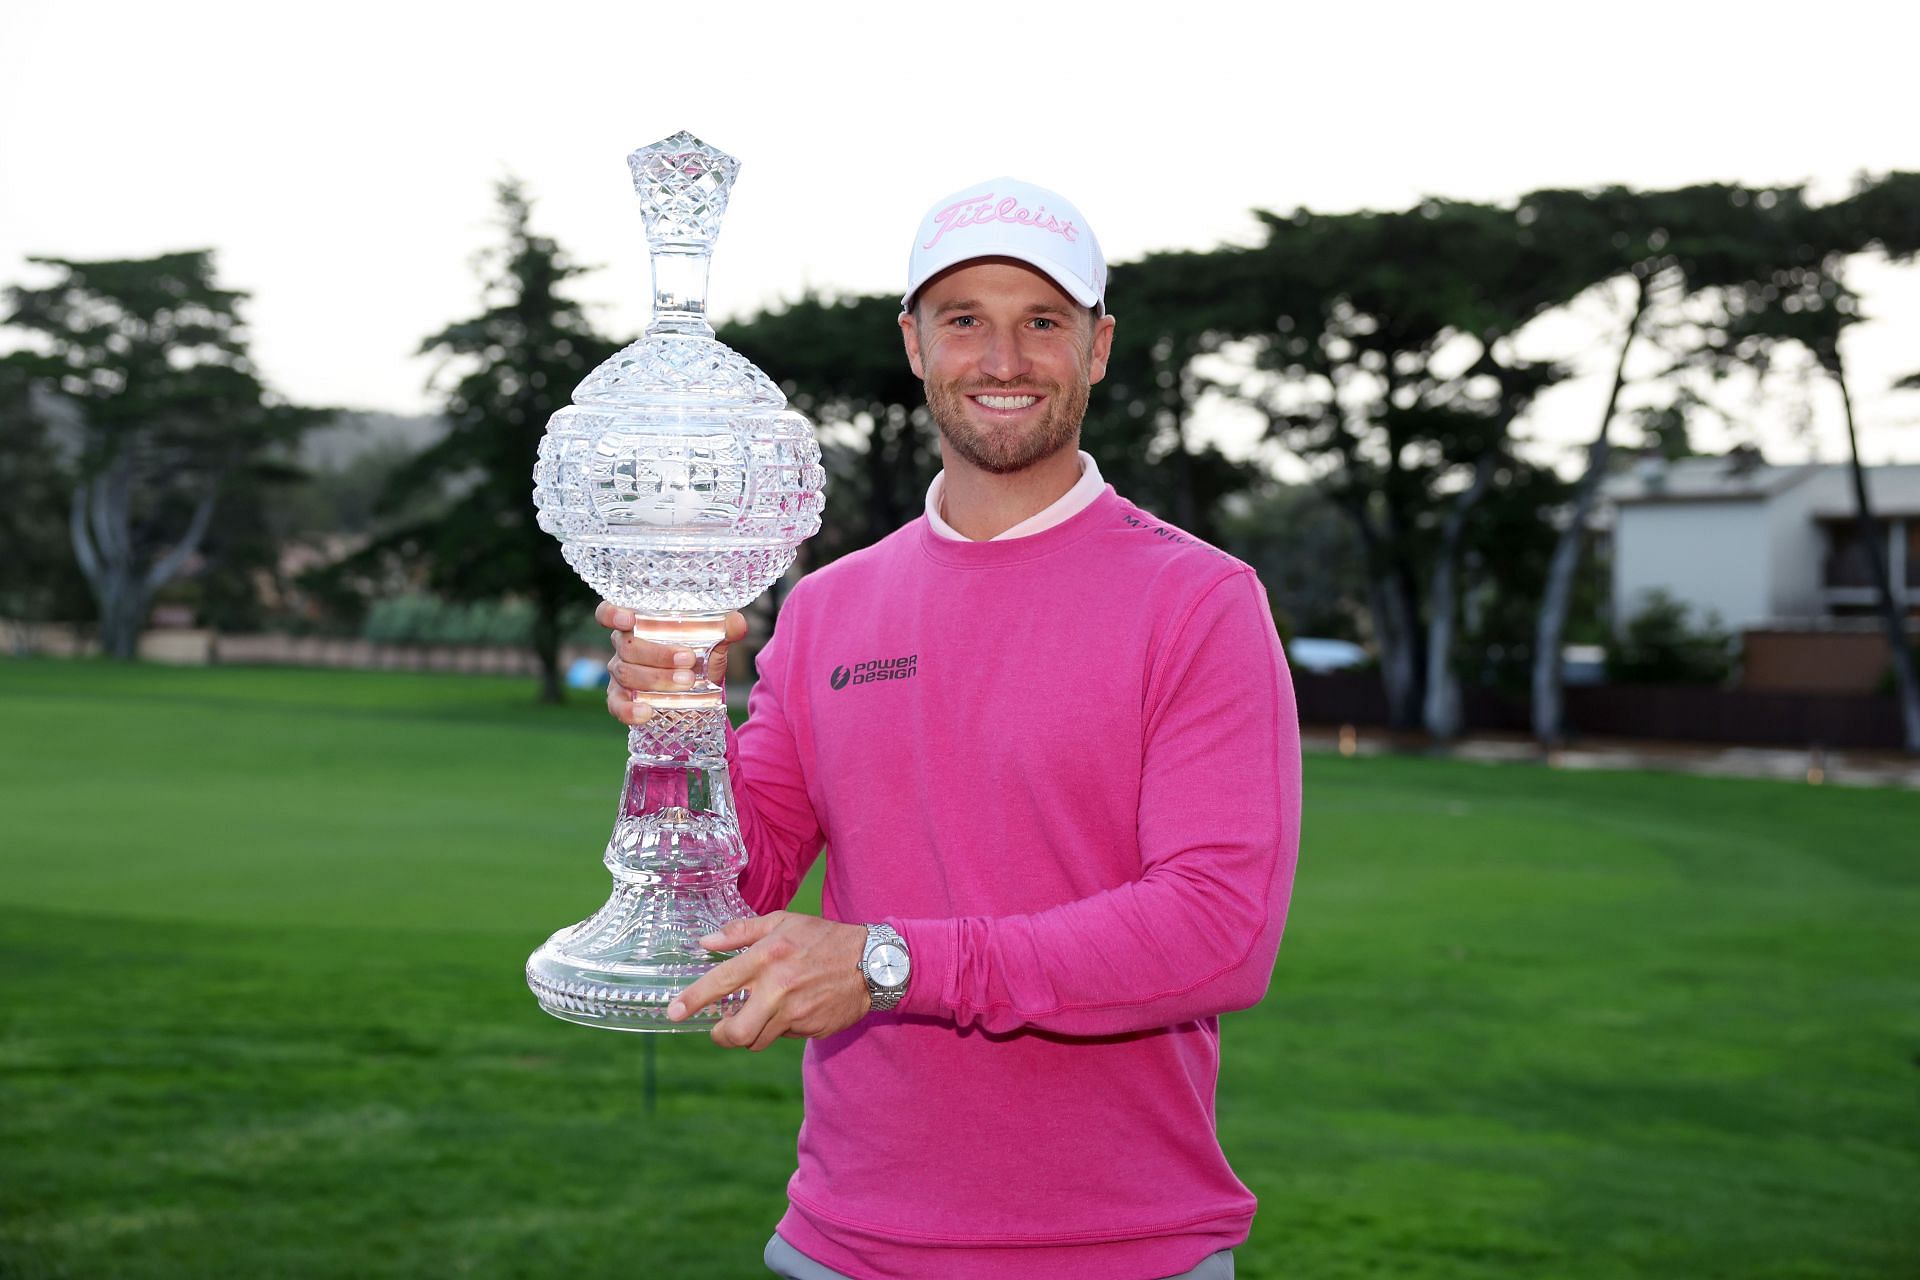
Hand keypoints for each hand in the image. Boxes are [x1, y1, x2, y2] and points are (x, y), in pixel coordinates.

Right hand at [596, 602, 747, 726]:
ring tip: (687, 682)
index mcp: (638, 623)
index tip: (628, 619)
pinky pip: (616, 705)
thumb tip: (736, 622)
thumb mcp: (712, 643)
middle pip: (627, 646)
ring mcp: (619, 673)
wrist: (698, 691)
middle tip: (689, 660)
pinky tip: (647, 712)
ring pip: (626, 673)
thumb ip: (723, 630)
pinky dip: (629, 710)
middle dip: (658, 654)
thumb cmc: (697, 656)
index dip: (612, 614)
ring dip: (656, 679)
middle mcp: (623, 646)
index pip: (609, 612)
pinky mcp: (620, 698)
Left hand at [668, 911, 870, 1050]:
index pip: (720, 982)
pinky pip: (783, 1036)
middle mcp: (778, 988)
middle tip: (720, 1028)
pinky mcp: (811, 1028)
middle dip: (722, 1035)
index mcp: (768, 957)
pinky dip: (780, 1027)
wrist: (874, 963)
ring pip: (758, 1039)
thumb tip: (705, 942)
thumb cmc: (824, 938)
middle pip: (736, 1032)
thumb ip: (741, 932)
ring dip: (751, 1032)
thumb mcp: (783, 922)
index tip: (674, 1011)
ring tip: (758, 1014)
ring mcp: (796, 1013)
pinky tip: (791, 1009)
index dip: (692, 1000)